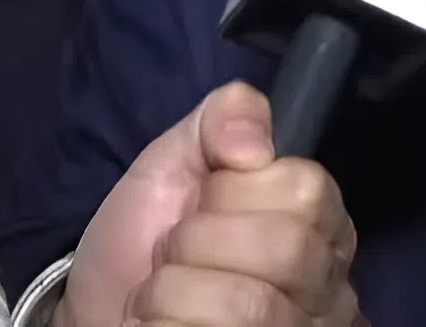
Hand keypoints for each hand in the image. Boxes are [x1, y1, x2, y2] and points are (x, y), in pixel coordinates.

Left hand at [61, 82, 360, 326]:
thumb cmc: (145, 240)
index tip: (201, 204)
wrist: (99, 310)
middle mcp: (327, 287)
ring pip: (251, 308)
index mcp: (319, 224)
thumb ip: (222, 119)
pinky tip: (161, 325)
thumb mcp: (174, 161)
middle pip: (288, 249)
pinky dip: (165, 326)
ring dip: (175, 294)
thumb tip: (256, 143)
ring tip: (161, 297)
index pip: (308, 189)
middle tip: (172, 254)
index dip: (236, 193)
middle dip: (199, 243)